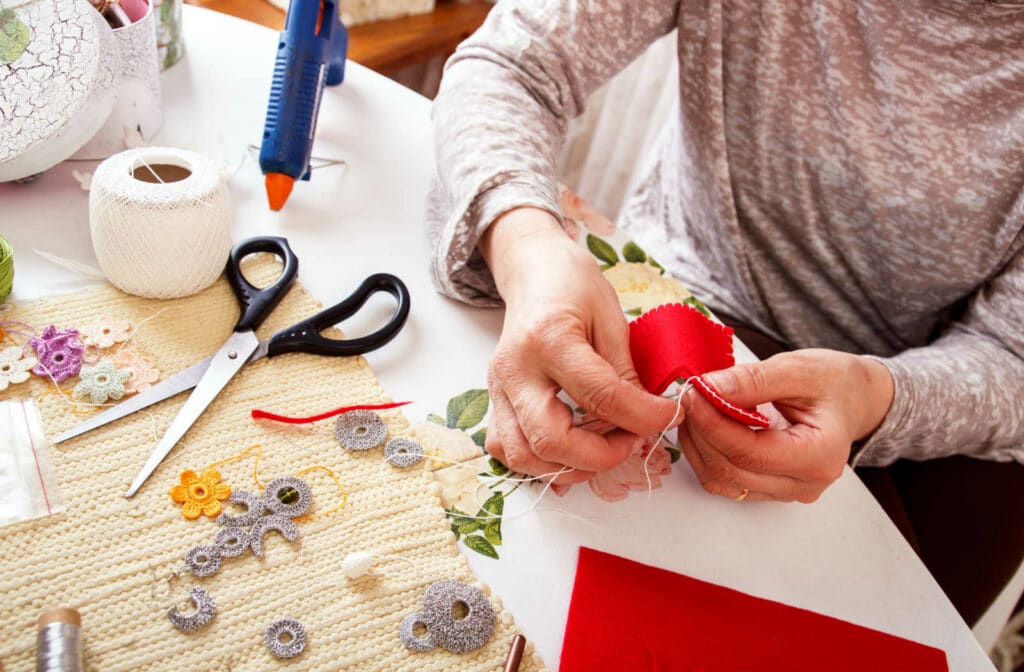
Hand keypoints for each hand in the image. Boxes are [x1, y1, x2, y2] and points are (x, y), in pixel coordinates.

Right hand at [479, 207, 682, 482]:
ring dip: (568, 466)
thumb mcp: (611, 317)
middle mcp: (515, 369)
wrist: (532, 271)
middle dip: (600, 456)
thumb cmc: (573, 285)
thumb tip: (649, 417)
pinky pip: (506, 448)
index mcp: (549, 338)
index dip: (643, 417)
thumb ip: (625, 372)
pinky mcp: (495, 399)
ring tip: (602, 449)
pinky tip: (569, 452)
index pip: (600, 396)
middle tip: (632, 441)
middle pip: (550, 439)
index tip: (670, 416)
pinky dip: (538, 462)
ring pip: (521, 455)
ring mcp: (498, 388)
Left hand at [679, 349, 894, 502]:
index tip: (692, 394)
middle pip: (732, 470)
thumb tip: (709, 388)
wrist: (853, 399)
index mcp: (820, 455)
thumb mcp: (798, 369)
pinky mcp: (772, 489)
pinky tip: (705, 426)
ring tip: (694, 409)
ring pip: (723, 480)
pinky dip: (708, 454)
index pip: (751, 452)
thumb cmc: (833, 382)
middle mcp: (806, 483)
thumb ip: (753, 380)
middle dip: (701, 432)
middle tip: (687, 396)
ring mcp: (788, 491)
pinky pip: (727, 481)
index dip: (712, 424)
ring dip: (699, 445)